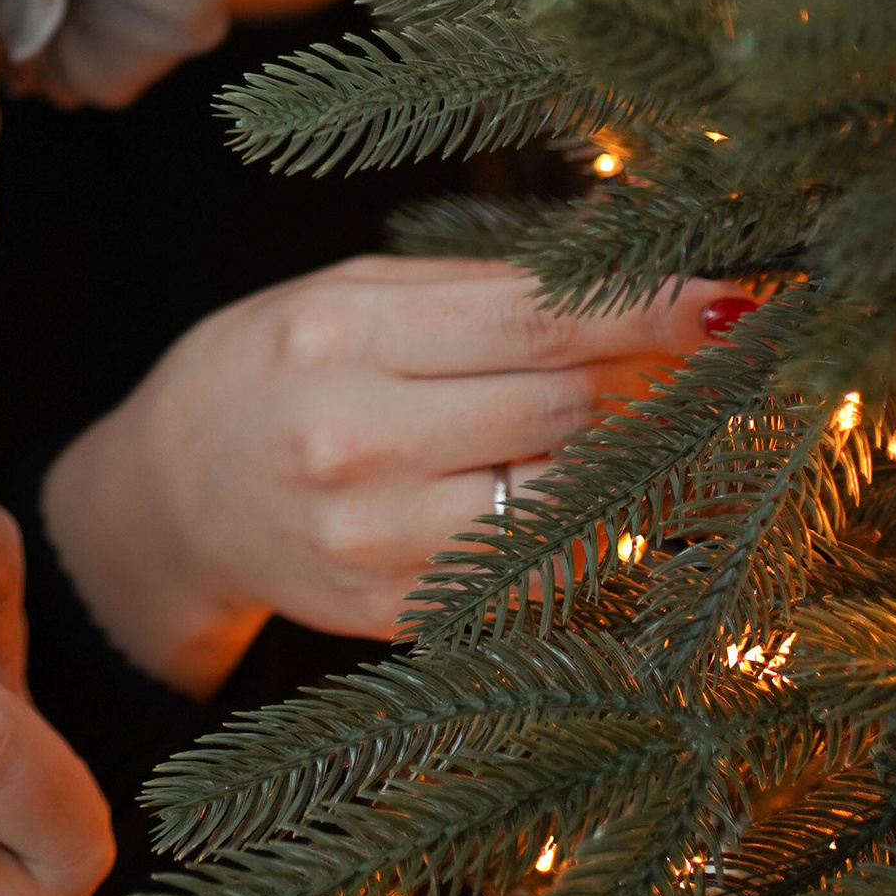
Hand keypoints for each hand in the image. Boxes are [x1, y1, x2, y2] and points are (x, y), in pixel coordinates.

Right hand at [39, 254, 716, 692]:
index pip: (532, 320)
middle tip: (690, 361)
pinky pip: (533, 570)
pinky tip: (573, 493)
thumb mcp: (350, 296)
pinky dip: (576, 530)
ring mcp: (373, 539)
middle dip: (643, 382)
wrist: (169, 498)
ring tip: (632, 424)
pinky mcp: (393, 613)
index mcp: (339, 336)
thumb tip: (632, 283)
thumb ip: (482, 291)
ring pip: (561, 498)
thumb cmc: (273, 371)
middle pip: (561, 409)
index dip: (644, 309)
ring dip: (620, 460)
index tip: (726, 301)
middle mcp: (353, 439)